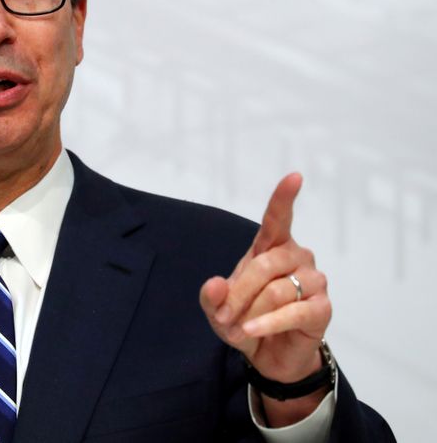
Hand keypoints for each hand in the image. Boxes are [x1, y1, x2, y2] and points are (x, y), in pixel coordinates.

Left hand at [199, 174, 331, 422]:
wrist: (269, 356)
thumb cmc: (246, 320)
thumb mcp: (217, 310)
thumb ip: (211, 296)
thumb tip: (215, 284)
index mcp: (271, 248)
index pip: (278, 218)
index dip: (284, 197)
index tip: (294, 176)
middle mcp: (296, 257)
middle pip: (264, 265)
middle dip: (238, 294)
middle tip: (224, 317)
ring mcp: (314, 281)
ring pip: (276, 291)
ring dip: (251, 313)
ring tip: (240, 329)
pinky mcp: (322, 308)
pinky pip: (293, 312)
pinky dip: (267, 323)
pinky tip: (253, 332)